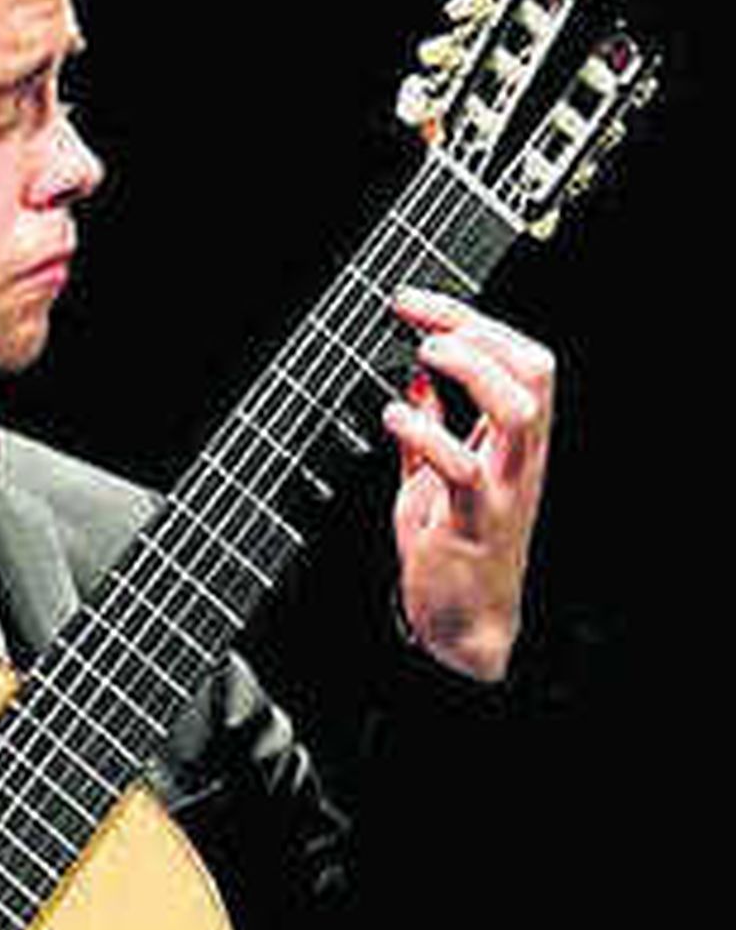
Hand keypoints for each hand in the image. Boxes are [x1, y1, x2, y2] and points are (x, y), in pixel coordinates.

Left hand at [382, 288, 555, 682]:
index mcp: (512, 441)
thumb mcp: (434, 478)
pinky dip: (429, 433)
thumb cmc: (453, 548)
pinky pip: (464, 468)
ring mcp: (503, 487)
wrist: (462, 624)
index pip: (519, 359)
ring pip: (519, 410)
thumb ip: (431, 429)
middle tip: (420, 325)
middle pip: (534, 369)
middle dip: (478, 330)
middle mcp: (518, 458)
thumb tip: (414, 383)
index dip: (471, 321)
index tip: (415, 304)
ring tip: (423, 358)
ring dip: (471, 371)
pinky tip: (395, 417)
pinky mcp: (475, 520)